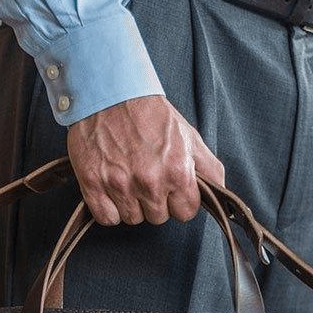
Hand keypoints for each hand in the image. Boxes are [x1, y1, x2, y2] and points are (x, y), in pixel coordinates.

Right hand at [67, 95, 224, 225]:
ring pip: (132, 218)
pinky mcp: (93, 184)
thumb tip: (220, 196)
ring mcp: (119, 185)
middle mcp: (149, 181)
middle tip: (147, 176)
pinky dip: (110, 208)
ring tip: (129, 177)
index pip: (185, 213)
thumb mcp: (189, 136)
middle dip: (156, 201)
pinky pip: (108, 218)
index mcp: (176, 171)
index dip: (179, 200)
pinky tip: (112, 187)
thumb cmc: (151, 114)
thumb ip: (210, 169)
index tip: (171, 187)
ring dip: (132, 204)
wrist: (111, 93)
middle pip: (158, 218)